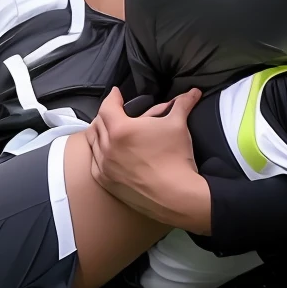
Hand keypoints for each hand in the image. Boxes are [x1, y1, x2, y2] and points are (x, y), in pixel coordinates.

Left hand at [84, 87, 208, 229]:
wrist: (176, 195)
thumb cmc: (176, 158)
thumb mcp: (178, 125)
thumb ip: (182, 105)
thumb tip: (194, 92)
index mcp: (120, 129)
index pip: (108, 106)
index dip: (113, 97)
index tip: (117, 94)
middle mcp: (107, 147)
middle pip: (98, 122)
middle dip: (106, 114)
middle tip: (116, 111)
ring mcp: (104, 166)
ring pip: (93, 142)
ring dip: (100, 132)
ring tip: (110, 129)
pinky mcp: (105, 182)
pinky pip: (94, 162)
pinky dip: (99, 153)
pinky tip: (108, 152)